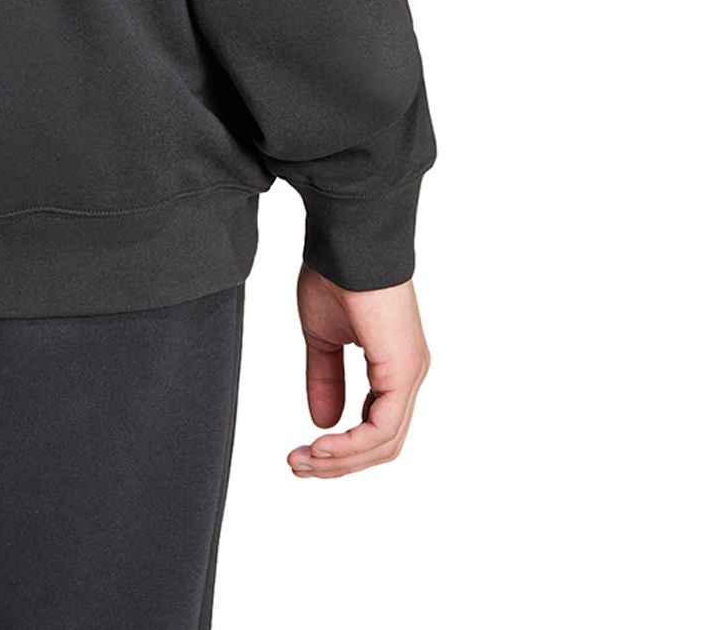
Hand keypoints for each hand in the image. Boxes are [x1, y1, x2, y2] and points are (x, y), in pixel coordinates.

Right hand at [287, 266, 428, 477]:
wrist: (347, 240)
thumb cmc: (336, 273)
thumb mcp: (322, 336)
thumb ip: (325, 378)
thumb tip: (323, 422)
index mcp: (392, 366)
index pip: (374, 428)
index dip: (338, 449)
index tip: (300, 453)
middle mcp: (407, 375)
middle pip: (380, 444)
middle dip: (336, 463)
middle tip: (296, 465)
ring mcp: (409, 374)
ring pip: (382, 443)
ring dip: (340, 460)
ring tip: (303, 460)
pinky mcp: (403, 371)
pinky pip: (382, 427)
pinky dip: (351, 445)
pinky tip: (322, 446)